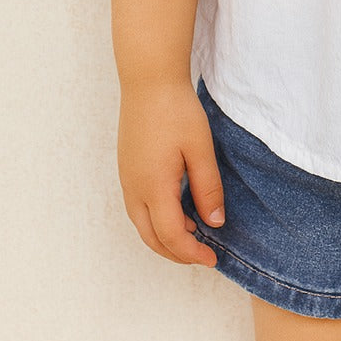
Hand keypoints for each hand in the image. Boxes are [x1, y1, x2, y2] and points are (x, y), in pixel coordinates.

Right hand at [117, 78, 224, 266]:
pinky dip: (157, 220)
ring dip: (165, 238)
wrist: (148, 81)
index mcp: (153, 187)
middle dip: (177, 253)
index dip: (191, 253)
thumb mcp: (200, 149)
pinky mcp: (126, 171)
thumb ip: (207, 188)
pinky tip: (177, 211)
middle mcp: (134, 190)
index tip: (212, 259)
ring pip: (142, 226)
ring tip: (193, 235)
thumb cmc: (176, 111)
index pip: (171, 237)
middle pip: (152, 238)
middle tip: (204, 254)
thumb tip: (214, 223)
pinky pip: (139, 209)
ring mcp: (126, 181)